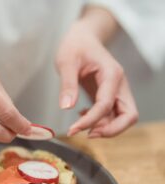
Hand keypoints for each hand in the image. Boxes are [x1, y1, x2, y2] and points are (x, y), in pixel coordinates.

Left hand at [56, 21, 137, 137]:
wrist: (82, 39)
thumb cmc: (76, 46)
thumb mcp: (67, 62)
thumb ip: (68, 84)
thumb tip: (66, 107)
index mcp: (112, 74)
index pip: (106, 105)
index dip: (90, 121)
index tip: (72, 129)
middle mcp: (119, 85)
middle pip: (128, 116)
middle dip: (111, 130)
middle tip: (88, 134)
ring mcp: (116, 91)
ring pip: (122, 118)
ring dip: (105, 128)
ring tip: (81, 126)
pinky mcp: (109, 95)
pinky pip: (112, 114)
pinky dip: (100, 121)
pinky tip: (82, 115)